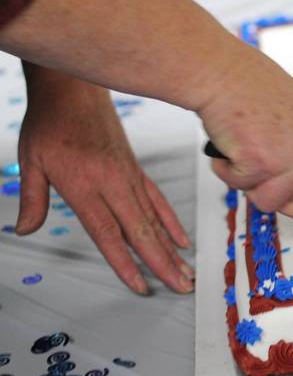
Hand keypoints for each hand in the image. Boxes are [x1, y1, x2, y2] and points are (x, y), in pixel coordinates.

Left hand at [16, 68, 192, 294]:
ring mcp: (129, 177)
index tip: (140, 285)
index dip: (125, 262)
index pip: (108, 233)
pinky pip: (157, 200)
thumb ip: (32, 198)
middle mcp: (113, 184)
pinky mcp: (136, 169)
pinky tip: (180, 240)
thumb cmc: (51, 122)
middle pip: (141, 231)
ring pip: (154, 219)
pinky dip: (170, 222)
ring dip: (171, 249)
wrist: (73, 89)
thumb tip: (24, 230)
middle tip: (181, 286)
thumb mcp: (30, 161)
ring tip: (186, 272)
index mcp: (85, 186)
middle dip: (163, 263)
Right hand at [198, 55, 292, 223]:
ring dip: (253, 185)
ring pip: (272, 204)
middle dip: (285, 201)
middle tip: (271, 174)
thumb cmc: (259, 93)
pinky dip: (229, 172)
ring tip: (252, 152)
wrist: (225, 72)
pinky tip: (235, 146)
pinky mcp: (261, 160)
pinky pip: (242, 188)